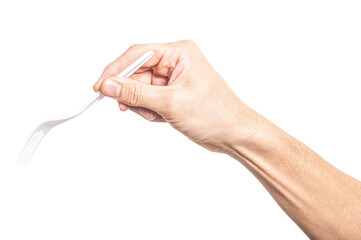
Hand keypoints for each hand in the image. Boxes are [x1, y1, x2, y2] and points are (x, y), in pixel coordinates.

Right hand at [93, 40, 256, 152]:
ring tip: (158, 116)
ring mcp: (174, 79)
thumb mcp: (171, 104)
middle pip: (137, 72)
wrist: (234, 135)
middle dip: (132, 93)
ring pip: (141, 88)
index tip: (101, 86)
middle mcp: (176, 63)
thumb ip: (136, 94)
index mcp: (180, 53)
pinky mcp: (173, 94)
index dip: (116, 69)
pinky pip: (149, 99)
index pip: (138, 54)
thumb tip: (110, 86)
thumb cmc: (216, 114)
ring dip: (143, 105)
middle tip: (130, 108)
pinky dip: (150, 111)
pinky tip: (163, 118)